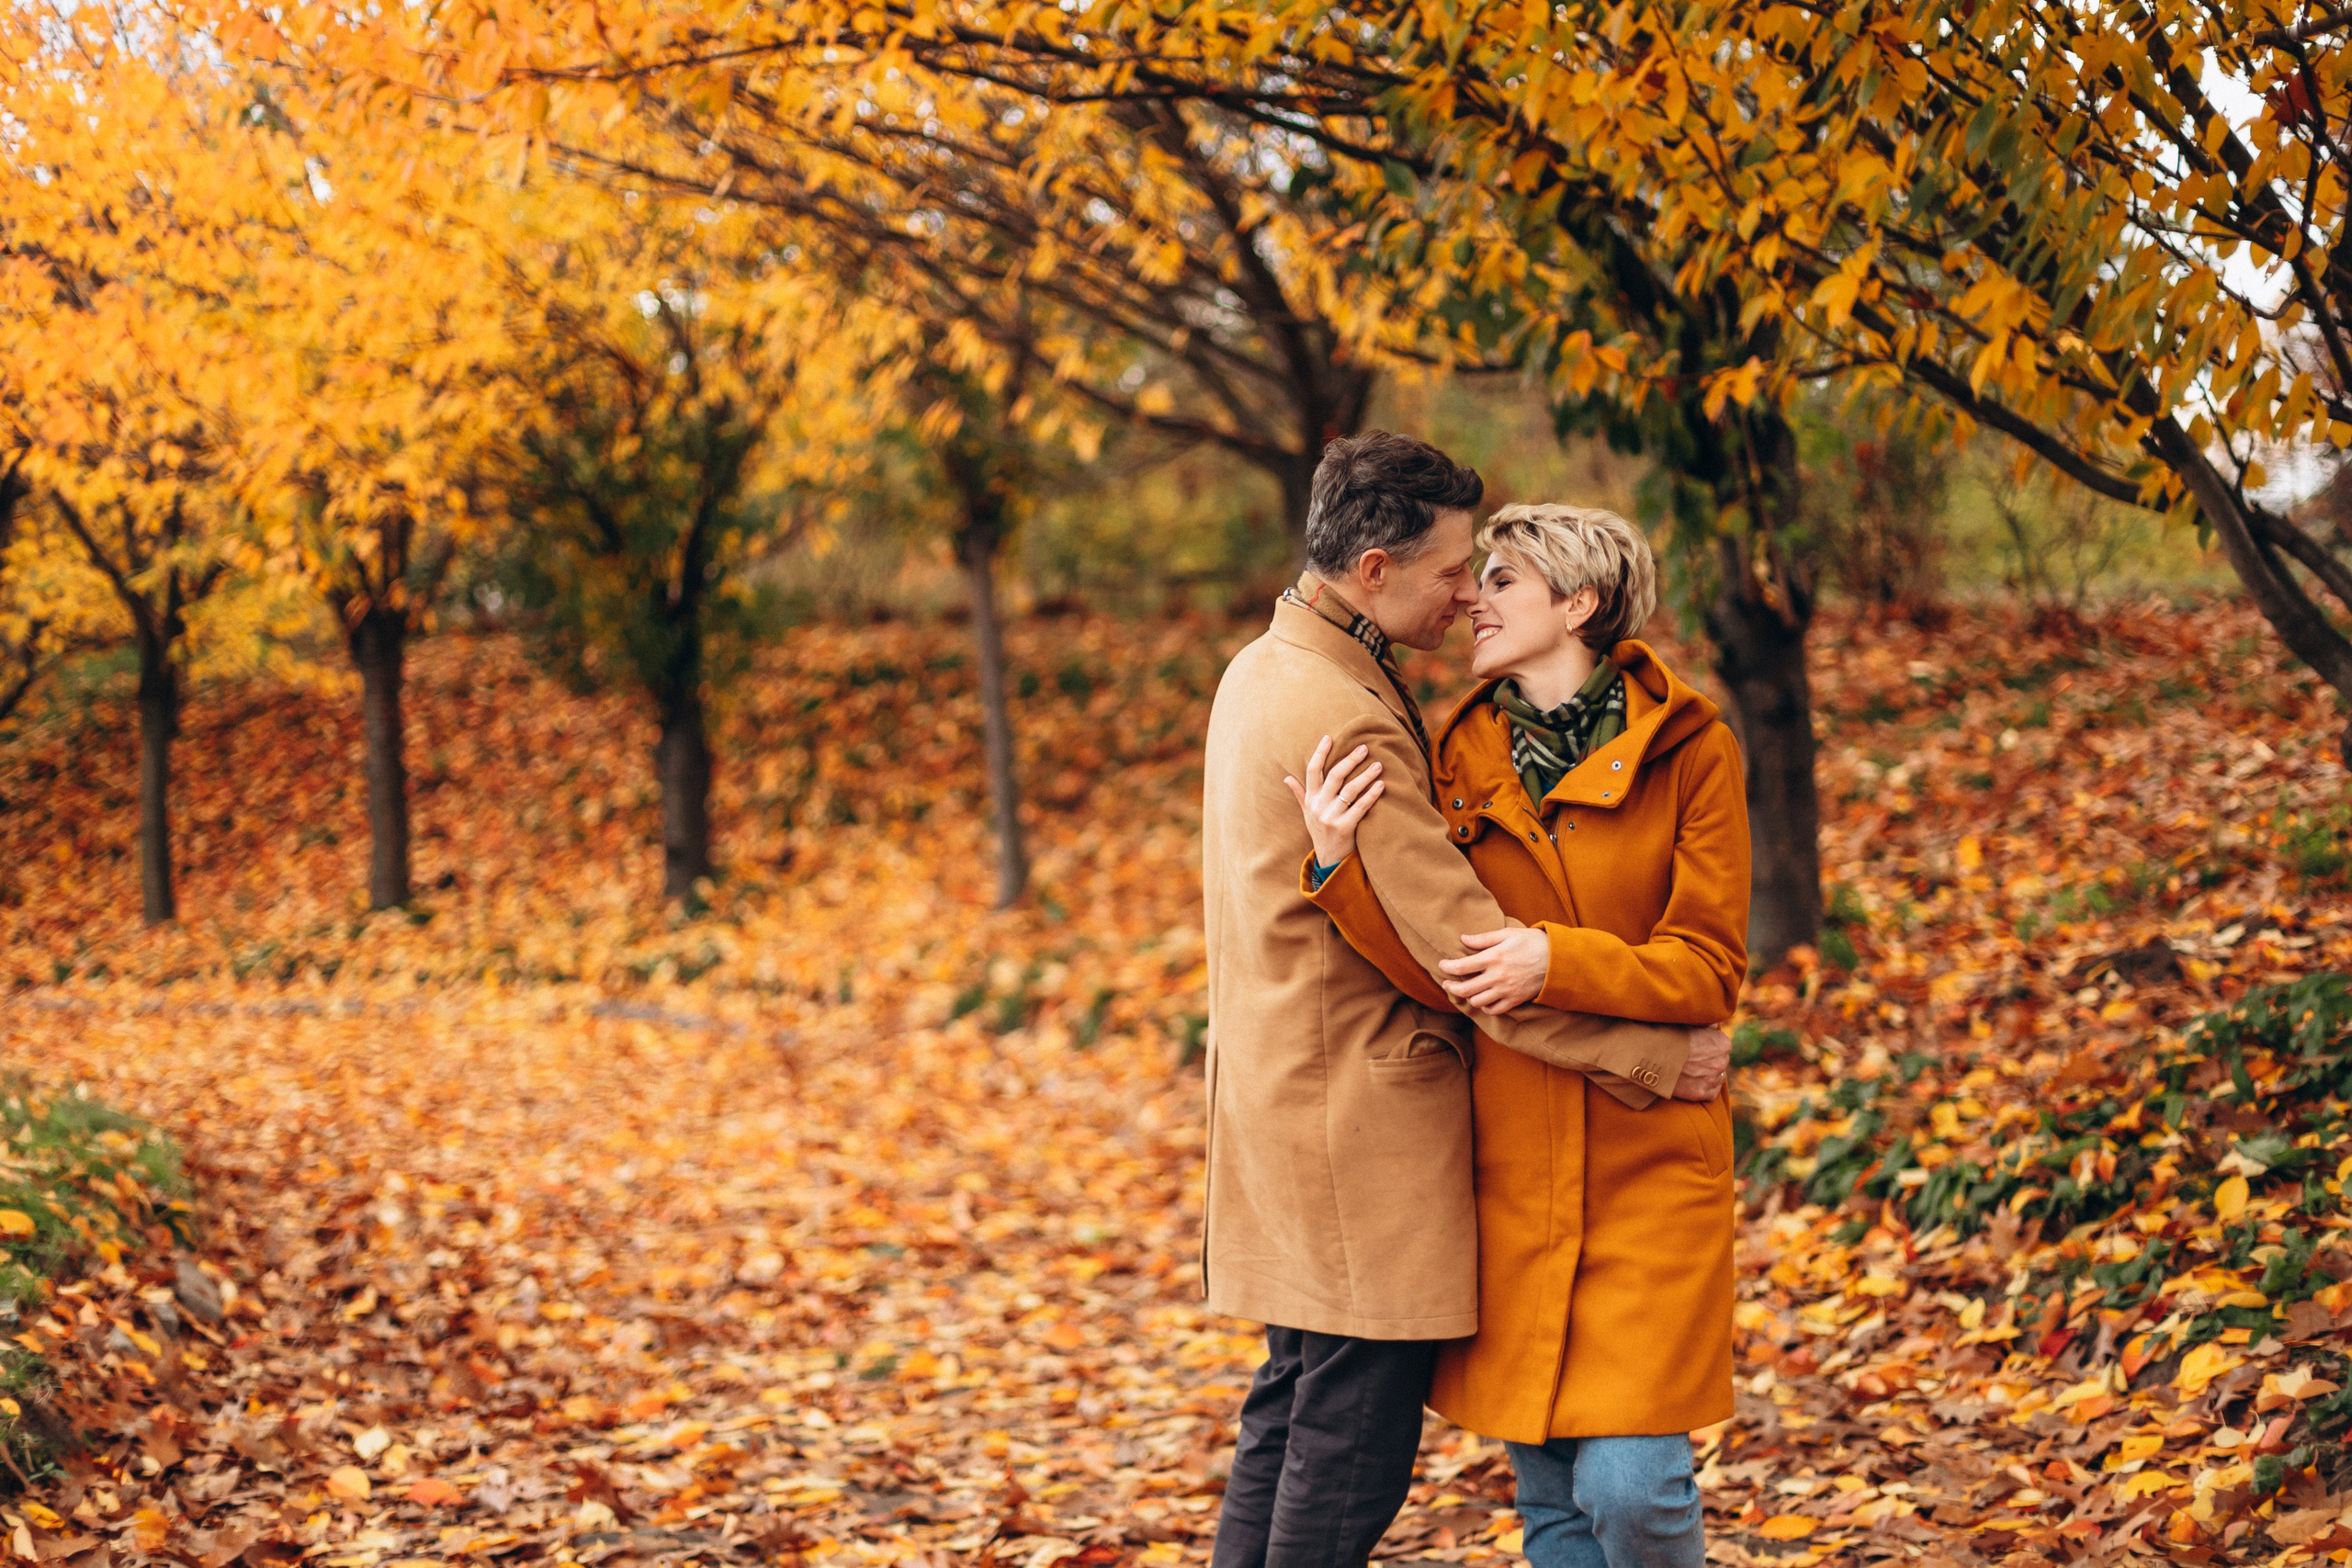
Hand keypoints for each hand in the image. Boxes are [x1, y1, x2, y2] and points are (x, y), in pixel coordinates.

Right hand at [1283, 736, 1384, 870]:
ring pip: (1349, 790)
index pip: (1312, 771)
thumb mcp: (1307, 813)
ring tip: (1378, 765)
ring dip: (1365, 776)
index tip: (1329, 738)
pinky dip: (1372, 795)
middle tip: (1364, 748)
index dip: (1320, 753)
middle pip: (1334, 776)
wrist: (1329, 860)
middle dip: (1350, 760)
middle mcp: (1318, 806)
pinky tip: (1381, 785)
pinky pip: (1360, 807)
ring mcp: (1331, 817)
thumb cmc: (1320, 832)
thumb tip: (1286, 778)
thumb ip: (1300, 794)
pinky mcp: (1344, 828)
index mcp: (1311, 800)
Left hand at [1440, 927, 1549, 1013]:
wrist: (1558, 960)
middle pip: (1465, 989)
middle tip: (1446, 983)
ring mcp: (1506, 991)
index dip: (1447, 967)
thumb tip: (1463, 939)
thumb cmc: (1532, 942)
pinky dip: (1484, 1006)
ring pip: (1477, 1001)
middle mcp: (1497, 977)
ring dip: (1467, 997)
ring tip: (1465, 991)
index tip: (1442, 965)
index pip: (1462, 967)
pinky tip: (1482, 999)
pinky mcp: (1515, 1000)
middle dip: (1451, 987)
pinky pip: (1493, 1010)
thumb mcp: (1508, 934)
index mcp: (1494, 958)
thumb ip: (1484, 938)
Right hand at [1672, 1026, 1731, 1101]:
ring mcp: (1712, 1079)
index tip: (1698, 1046)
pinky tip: (1692, 1082)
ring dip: (1707, 1075)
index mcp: (1722, 1043)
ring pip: (1716, 1078)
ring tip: (1690, 1071)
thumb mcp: (1690, 1023)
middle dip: (1709, 1061)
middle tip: (1692, 1059)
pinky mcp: (1701, 1093)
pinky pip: (1711, 1093)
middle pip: (1720, 1062)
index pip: (1722, 1046)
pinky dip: (1704, 1089)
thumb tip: (1712, 1026)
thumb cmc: (1669, 1034)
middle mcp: (1722, 1062)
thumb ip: (1706, 1025)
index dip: (1710, 1046)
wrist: (1652, 1053)